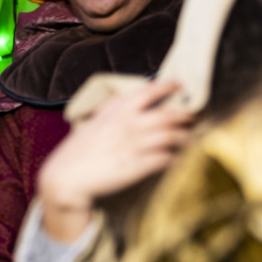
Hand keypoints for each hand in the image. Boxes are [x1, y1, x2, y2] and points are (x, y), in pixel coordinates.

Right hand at [38, 79, 194, 242]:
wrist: (68, 176)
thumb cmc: (79, 149)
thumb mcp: (94, 121)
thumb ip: (112, 107)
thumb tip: (128, 96)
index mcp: (118, 111)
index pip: (149, 92)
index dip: (168, 86)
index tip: (179, 85)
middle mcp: (129, 125)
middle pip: (169, 115)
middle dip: (185, 115)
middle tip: (193, 117)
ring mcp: (135, 146)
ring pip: (173, 136)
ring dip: (185, 137)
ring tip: (188, 139)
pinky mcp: (139, 167)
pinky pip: (167, 159)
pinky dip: (175, 157)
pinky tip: (177, 158)